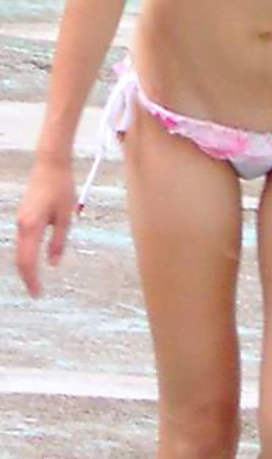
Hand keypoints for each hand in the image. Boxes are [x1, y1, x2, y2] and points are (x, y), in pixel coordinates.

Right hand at [15, 159, 76, 297]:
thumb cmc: (61, 188)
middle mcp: (21, 225)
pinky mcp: (23, 216)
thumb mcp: (65, 217)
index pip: (28, 261)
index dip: (31, 280)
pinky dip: (27, 254)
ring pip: (20, 250)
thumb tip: (52, 263)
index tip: (37, 294)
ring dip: (26, 266)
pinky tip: (34, 261)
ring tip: (35, 281)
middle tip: (37, 292)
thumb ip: (58, 242)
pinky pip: (23, 241)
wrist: (50, 165)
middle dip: (27, 277)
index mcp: (31, 226)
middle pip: (20, 258)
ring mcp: (20, 220)